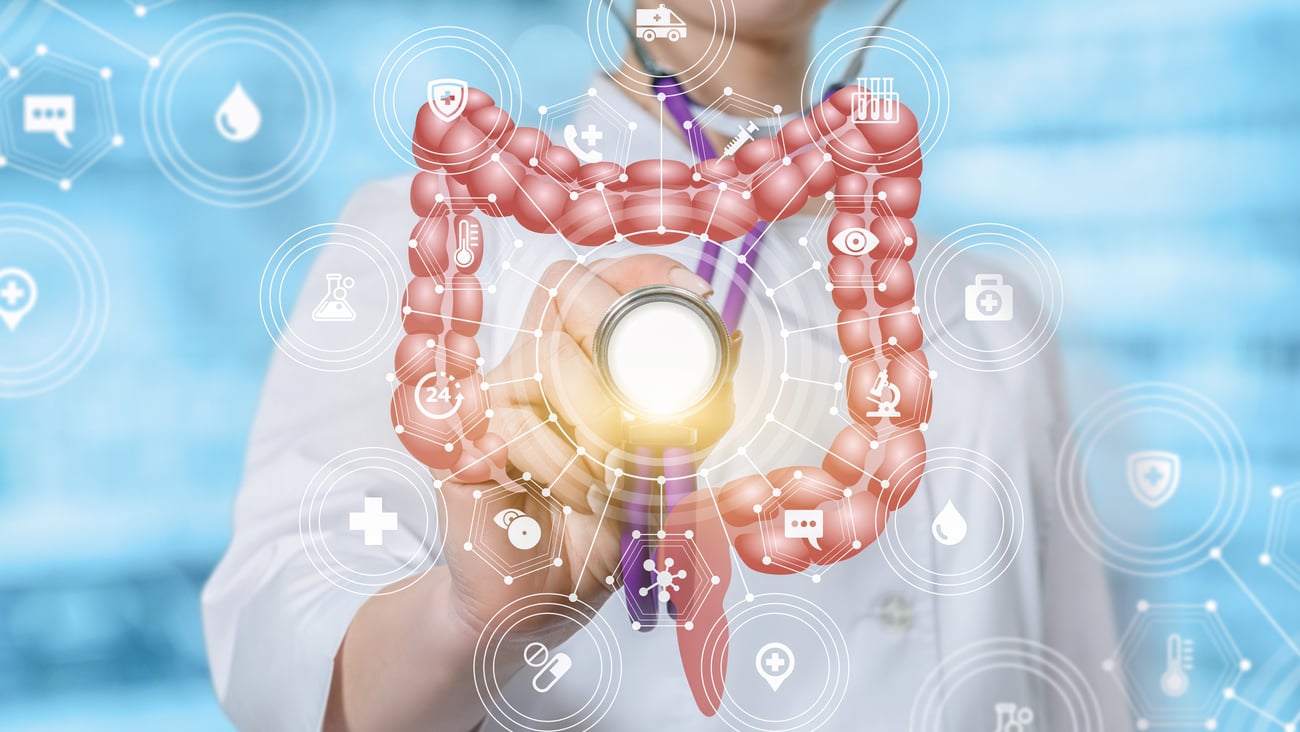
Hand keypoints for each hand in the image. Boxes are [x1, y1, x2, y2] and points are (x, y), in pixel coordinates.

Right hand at [436, 254, 720, 644]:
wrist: (542, 599)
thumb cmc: (604, 527)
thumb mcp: (669, 464)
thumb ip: (697, 406)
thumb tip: (734, 340)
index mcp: (583, 354)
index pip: (601, 275)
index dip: (644, 271)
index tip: (693, 296)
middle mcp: (533, 360)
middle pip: (572, 300)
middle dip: (626, 361)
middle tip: (653, 426)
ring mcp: (493, 396)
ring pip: (549, 364)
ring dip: (603, 433)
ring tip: (621, 486)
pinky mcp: (462, 438)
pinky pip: (517, 427)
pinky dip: (565, 471)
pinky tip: (579, 500)